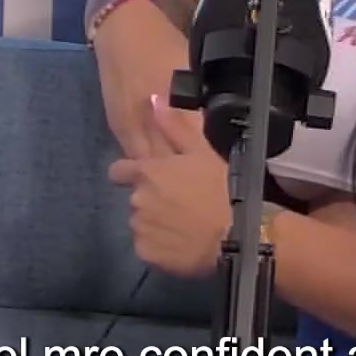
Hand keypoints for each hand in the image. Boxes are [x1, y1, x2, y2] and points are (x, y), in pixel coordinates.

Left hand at [107, 95, 229, 277]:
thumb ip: (173, 126)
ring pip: (142, 225)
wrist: (238, 234)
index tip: (149, 180)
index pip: (117, 171)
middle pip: (136, 199)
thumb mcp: (202, 150)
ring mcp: (141, 230)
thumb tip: (152, 99)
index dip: (129, 174)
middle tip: (181, 205)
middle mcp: (136, 200)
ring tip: (184, 227)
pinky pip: (149, 248)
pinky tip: (182, 245)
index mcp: (147, 173)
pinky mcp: (148, 255)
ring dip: (156, 224)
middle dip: (152, 201)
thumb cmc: (221, 188)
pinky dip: (160, 247)